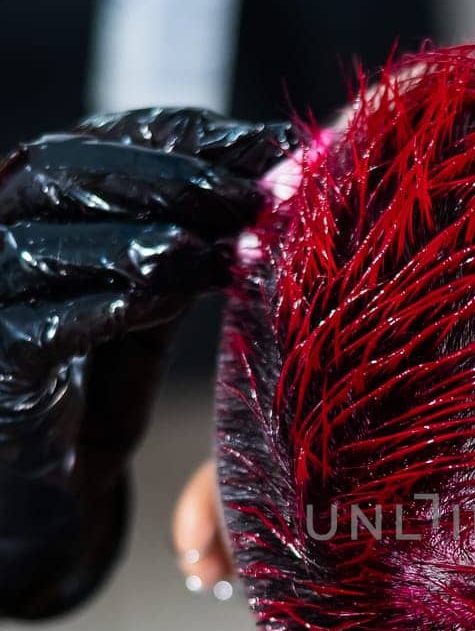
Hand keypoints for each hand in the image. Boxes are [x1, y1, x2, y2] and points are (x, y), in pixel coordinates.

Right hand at [0, 108, 293, 620]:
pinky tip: (167, 295)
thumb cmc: (99, 387)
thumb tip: (283, 179)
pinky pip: (39, 326)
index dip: (187, 136)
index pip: (104, 138)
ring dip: (140, 234)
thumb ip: (193, 242)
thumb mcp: (150, 298)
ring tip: (215, 248)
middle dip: (165, 176)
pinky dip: (107, 304)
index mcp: (35, 206)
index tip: (270, 143)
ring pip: (42, 239)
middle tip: (247, 196)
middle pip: (64, 170)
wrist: (46, 495)